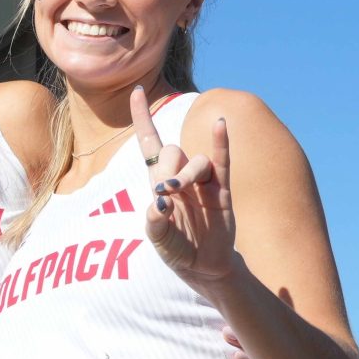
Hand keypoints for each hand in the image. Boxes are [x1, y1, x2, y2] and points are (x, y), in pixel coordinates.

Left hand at [135, 89, 236, 287]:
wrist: (203, 267)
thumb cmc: (176, 249)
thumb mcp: (158, 239)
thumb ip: (155, 223)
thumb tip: (160, 203)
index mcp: (158, 182)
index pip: (149, 142)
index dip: (143, 118)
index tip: (136, 91)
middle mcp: (180, 176)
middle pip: (172, 152)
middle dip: (166, 168)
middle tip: (164, 193)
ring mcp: (203, 182)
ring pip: (196, 161)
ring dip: (185, 175)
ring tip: (176, 193)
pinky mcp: (222, 190)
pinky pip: (222, 162)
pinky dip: (221, 143)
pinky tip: (221, 125)